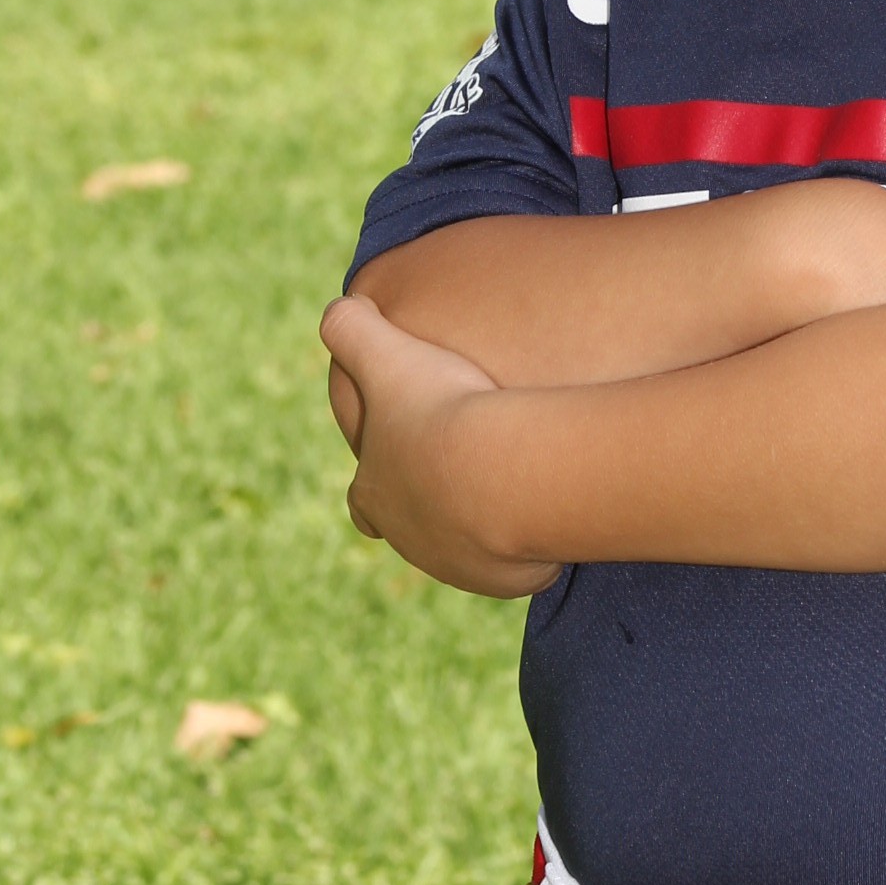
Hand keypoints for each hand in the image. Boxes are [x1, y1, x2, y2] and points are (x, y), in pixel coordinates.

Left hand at [319, 295, 560, 598]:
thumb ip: (352, 329)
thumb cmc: (438, 411)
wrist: (500, 470)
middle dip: (430, 512)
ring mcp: (454, 565)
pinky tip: (547, 510)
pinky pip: (518, 567)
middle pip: (410, 534)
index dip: (376, 480)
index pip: (362, 497)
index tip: (398, 464)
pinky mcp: (501, 578)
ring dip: (483, 527)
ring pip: (465, 552)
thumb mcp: (386, 354)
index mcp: (376, 493)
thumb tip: (338, 306)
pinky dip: (527, 547)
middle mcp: (408, 539)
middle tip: (463, 483)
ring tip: (515, 491)